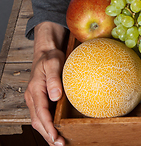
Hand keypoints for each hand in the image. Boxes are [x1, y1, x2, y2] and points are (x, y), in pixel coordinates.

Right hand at [25, 22, 66, 145]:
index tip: (56, 137)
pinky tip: (56, 129)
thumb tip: (55, 96)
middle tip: (60, 144)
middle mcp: (33, 97)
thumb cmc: (50, 57)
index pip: (41, 114)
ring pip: (39, 120)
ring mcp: (35, 99)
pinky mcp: (40, 98)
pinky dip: (48, 124)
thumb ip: (54, 79)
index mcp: (35, 91)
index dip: (48, 127)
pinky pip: (42, 114)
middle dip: (48, 135)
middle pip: (38, 122)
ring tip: (59, 142)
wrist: (46, 51)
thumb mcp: (53, 63)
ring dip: (47, 132)